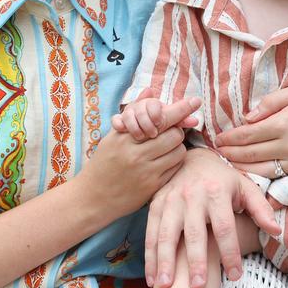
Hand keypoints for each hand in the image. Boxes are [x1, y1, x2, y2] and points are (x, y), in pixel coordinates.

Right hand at [78, 98, 198, 218]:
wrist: (92, 197)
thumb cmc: (103, 163)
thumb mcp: (113, 136)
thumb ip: (132, 113)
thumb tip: (150, 90)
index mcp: (124, 137)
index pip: (159, 118)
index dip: (180, 109)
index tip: (195, 101)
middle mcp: (135, 153)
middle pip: (174, 134)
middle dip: (175, 131)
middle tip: (169, 134)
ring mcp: (145, 171)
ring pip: (178, 151)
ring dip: (176, 147)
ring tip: (165, 149)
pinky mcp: (152, 187)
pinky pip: (175, 168)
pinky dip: (174, 162)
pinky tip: (163, 162)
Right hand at [145, 149, 280, 287]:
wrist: (195, 158)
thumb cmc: (224, 179)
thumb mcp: (245, 188)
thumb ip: (260, 209)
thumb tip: (277, 232)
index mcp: (217, 192)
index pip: (225, 227)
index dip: (230, 252)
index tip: (236, 276)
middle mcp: (192, 196)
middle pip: (195, 233)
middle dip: (195, 261)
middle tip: (198, 287)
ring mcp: (171, 200)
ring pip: (166, 234)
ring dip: (165, 261)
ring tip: (165, 286)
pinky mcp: (156, 204)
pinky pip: (150, 232)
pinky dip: (149, 257)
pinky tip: (152, 279)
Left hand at [215, 85, 287, 176]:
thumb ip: (271, 103)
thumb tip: (248, 117)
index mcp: (285, 123)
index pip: (247, 134)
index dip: (229, 138)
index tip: (218, 139)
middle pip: (251, 155)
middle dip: (230, 154)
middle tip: (217, 153)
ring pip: (263, 171)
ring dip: (243, 169)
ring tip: (230, 165)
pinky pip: (282, 177)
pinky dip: (265, 176)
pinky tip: (254, 173)